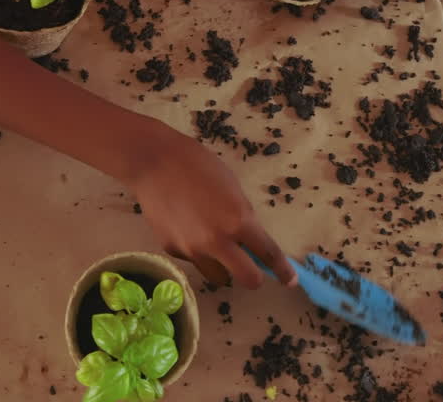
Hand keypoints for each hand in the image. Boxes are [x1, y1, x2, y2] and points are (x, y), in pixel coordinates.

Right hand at [121, 122, 297, 288]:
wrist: (153, 161)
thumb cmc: (197, 164)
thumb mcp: (231, 187)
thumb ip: (242, 215)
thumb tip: (248, 239)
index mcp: (238, 221)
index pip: (268, 254)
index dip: (283, 271)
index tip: (290, 280)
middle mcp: (217, 241)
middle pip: (247, 279)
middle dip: (254, 277)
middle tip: (252, 269)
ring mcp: (192, 249)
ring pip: (218, 276)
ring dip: (224, 267)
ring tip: (215, 246)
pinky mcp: (172, 250)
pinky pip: (193, 259)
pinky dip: (197, 251)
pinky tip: (187, 228)